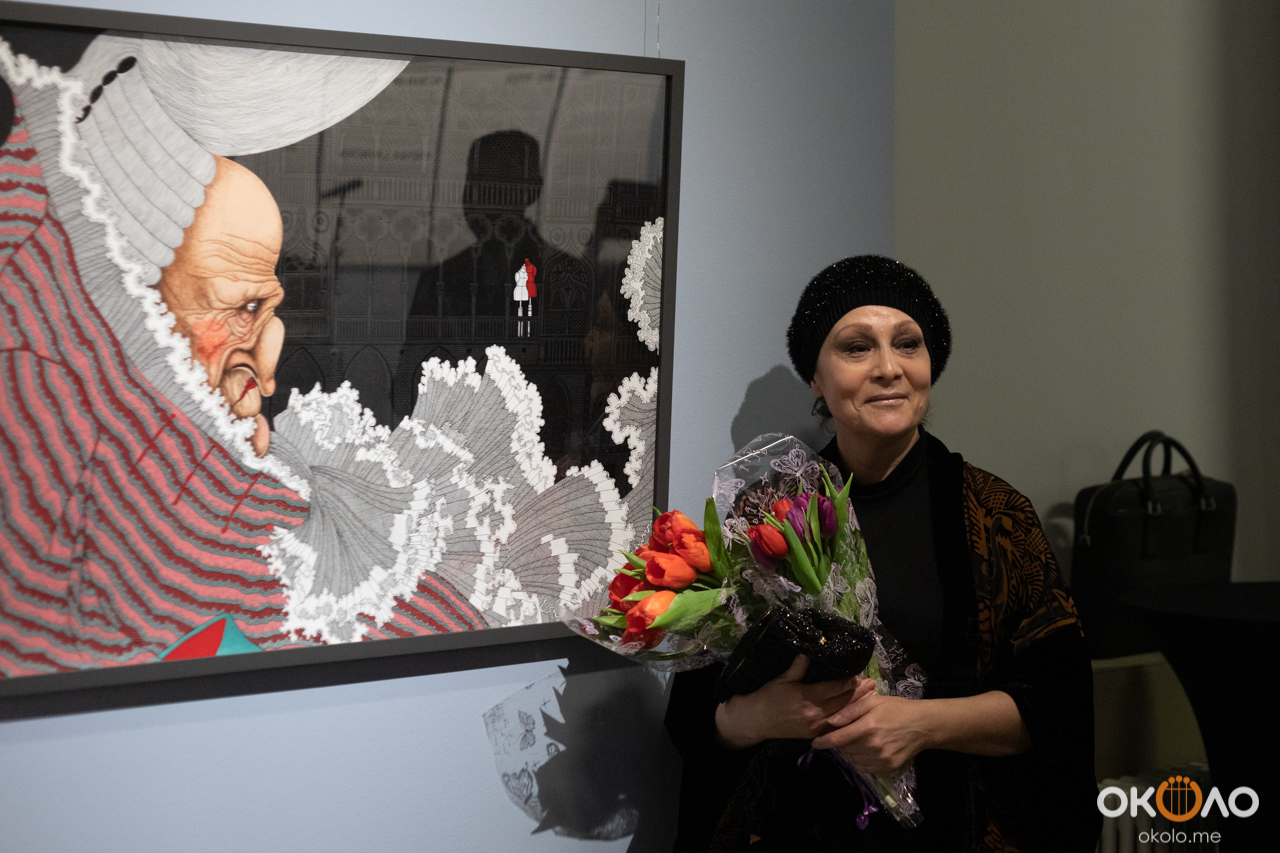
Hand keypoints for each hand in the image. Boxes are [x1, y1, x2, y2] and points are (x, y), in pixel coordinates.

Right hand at [714, 655, 858, 747]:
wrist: (757, 720)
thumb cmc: (769, 696)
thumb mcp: (783, 679)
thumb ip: (799, 666)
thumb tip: (809, 650)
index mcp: (808, 696)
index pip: (835, 688)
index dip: (849, 682)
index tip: (860, 676)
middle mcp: (815, 712)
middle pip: (843, 702)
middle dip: (858, 694)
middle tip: (872, 685)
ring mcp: (816, 726)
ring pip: (841, 715)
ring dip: (856, 707)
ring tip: (870, 699)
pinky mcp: (814, 734)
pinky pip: (834, 726)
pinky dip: (845, 720)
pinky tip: (855, 715)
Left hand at [810, 689, 931, 775]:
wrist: (922, 725)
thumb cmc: (896, 709)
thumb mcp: (873, 701)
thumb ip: (850, 711)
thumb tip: (830, 721)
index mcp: (868, 727)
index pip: (838, 739)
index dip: (823, 742)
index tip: (814, 743)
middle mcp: (873, 746)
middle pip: (844, 750)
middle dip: (837, 744)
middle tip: (839, 736)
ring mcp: (881, 760)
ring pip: (853, 761)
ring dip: (847, 753)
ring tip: (851, 743)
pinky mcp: (887, 769)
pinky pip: (865, 768)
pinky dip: (859, 761)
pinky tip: (862, 751)